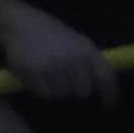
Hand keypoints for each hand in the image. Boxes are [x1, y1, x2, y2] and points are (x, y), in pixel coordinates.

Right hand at [0, 3, 114, 105]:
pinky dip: (41, 90)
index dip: (110, 95)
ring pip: (62, 95)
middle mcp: (73, 58)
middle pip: (83, 92)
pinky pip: (43, 94)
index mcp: (88, 50)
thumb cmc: (55, 37)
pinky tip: (37, 77)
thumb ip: (91, 63)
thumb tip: (103, 90)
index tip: (109, 108)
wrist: (23, 24)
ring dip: (57, 90)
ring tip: (50, 75)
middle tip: (66, 81)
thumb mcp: (80, 43)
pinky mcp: (32, 72)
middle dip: (75, 90)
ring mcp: (52, 66)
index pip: (106, 77)